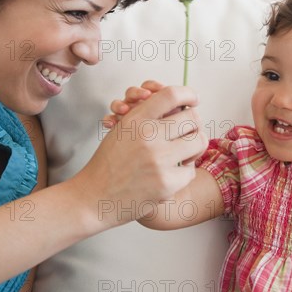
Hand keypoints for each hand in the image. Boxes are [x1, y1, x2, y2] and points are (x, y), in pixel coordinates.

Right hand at [82, 85, 207, 225]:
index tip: (193, 99)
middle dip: (193, 123)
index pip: (171, 95)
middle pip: (192, 117)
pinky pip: (190, 171)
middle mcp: (147, 135)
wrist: (93, 197)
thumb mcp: (122, 129)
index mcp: (136, 119)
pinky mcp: (166, 183)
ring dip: (194, 146)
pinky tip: (171, 173)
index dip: (188, 94)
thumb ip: (147, 116)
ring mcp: (158, 159)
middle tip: (189, 131)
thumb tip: (181, 106)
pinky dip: (183, 173)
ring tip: (184, 152)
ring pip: (198, 141)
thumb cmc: (109, 163)